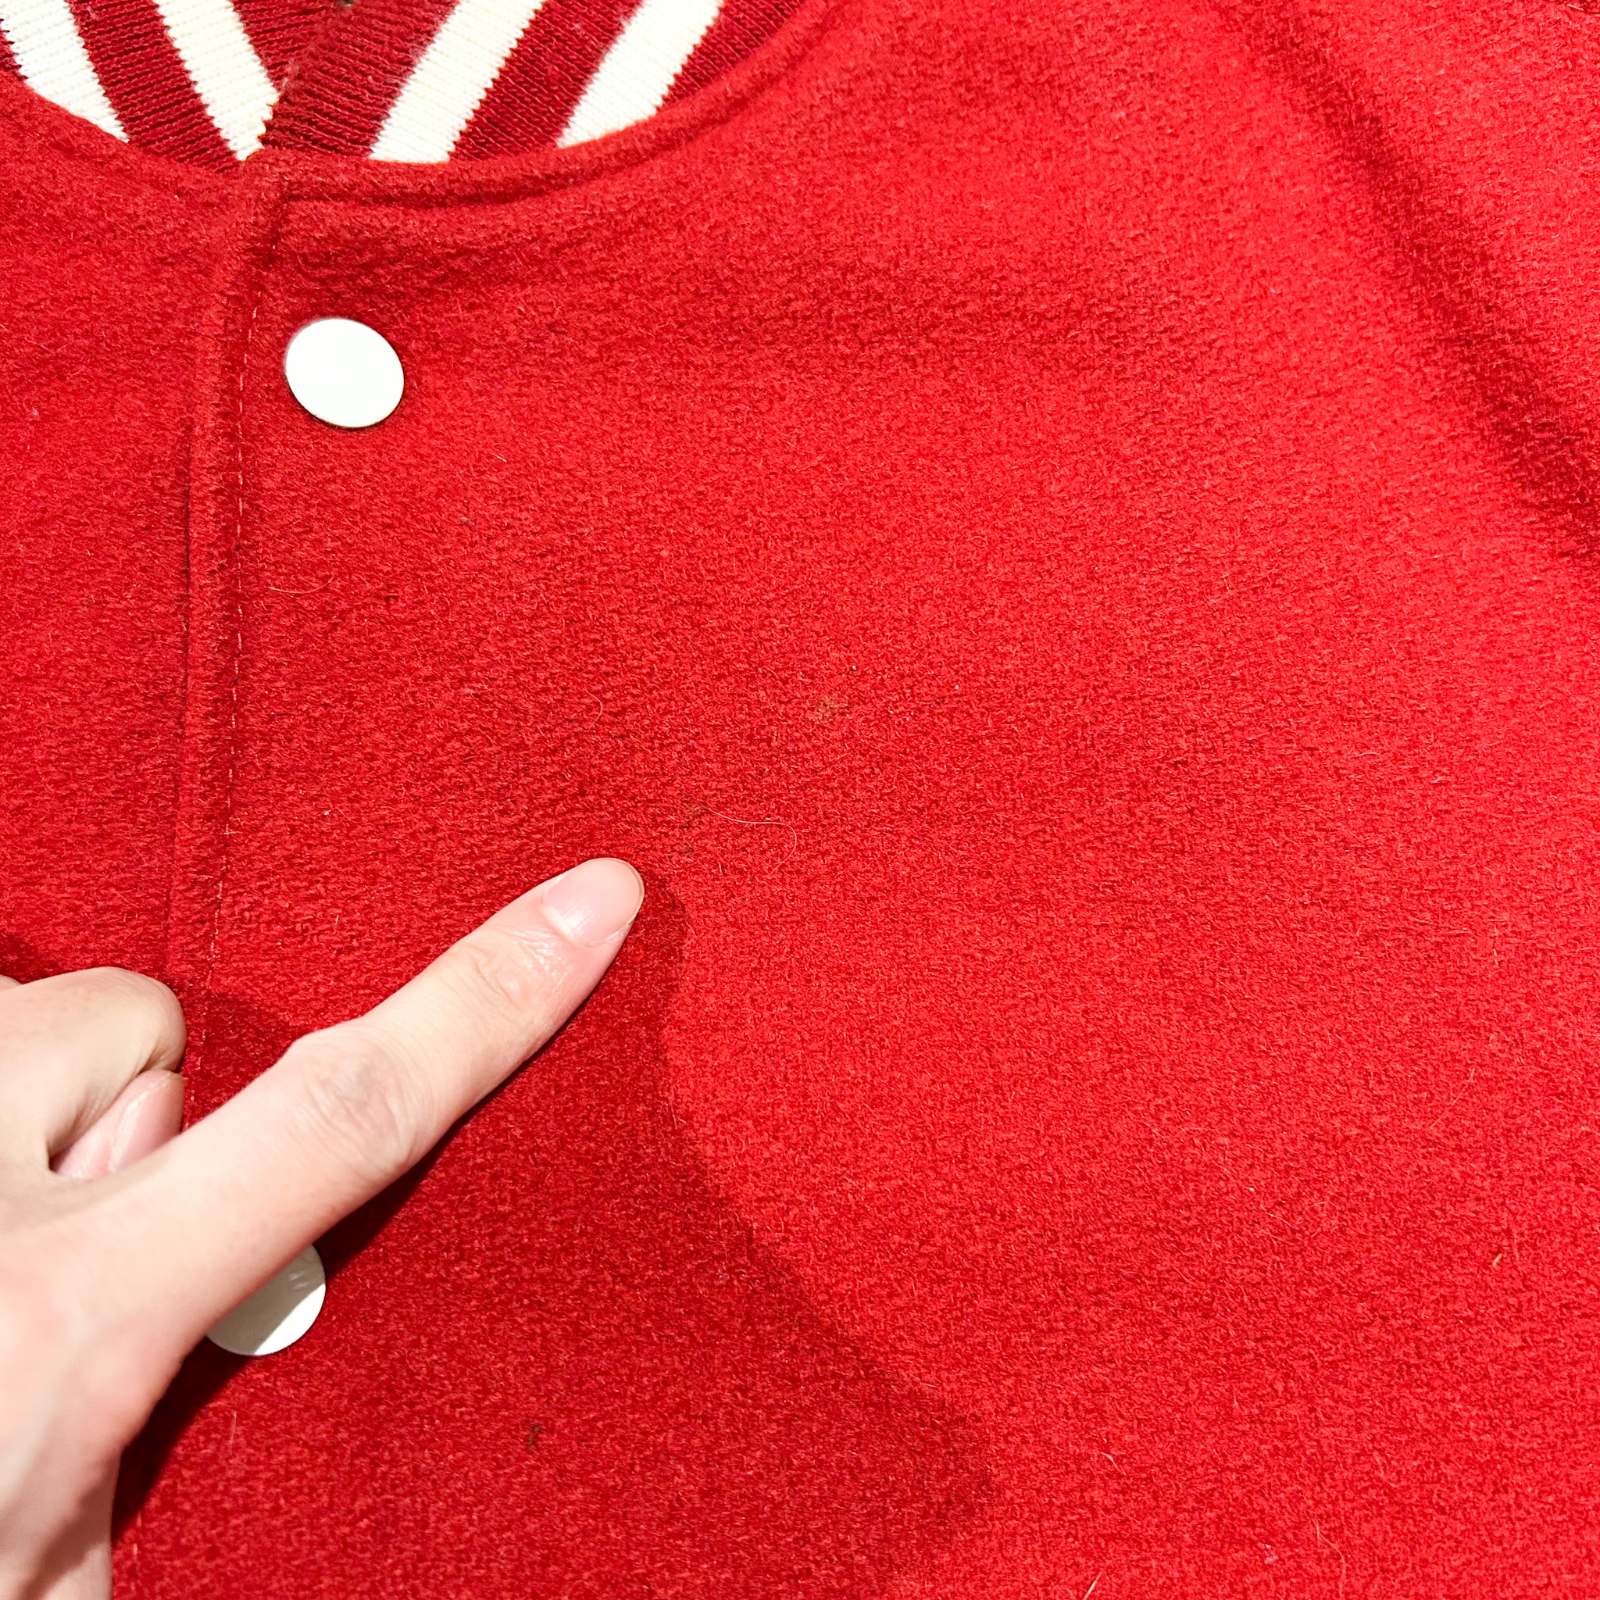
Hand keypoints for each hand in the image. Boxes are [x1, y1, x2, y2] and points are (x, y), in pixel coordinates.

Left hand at [0, 858, 643, 1599]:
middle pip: (152, 1037)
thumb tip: (198, 1349)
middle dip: (122, 1128)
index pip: (351, 1112)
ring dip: (17, 1110)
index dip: (492, 999)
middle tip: (19, 1276)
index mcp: (81, 1315)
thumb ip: (136, 1451)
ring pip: (36, 1020)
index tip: (602, 895)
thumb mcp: (56, 1566)